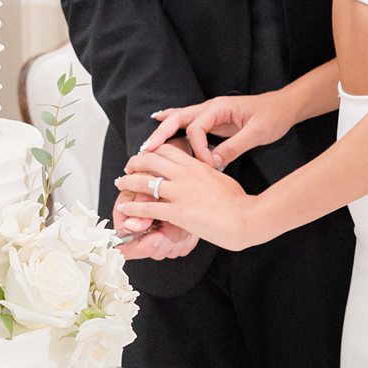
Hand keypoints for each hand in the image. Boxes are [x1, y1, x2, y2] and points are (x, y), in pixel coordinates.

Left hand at [117, 141, 261, 251]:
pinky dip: (133, 208)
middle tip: (127, 168)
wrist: (246, 217)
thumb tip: (204, 171)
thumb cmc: (239, 201)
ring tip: (120, 185)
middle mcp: (185, 175)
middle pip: (150, 160)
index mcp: (196, 165)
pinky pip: (148, 207)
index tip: (146, 157)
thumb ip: (206, 173)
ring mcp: (180, 193)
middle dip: (134, 163)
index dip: (152, 151)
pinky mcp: (177, 212)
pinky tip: (125, 209)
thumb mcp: (220, 178)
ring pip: (144, 181)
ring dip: (128, 182)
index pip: (166, 149)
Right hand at [138, 89, 292, 169]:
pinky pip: (188, 121)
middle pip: (179, 118)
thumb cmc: (273, 116)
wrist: (284, 106)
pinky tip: (159, 122)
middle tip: (147, 150)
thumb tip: (214, 162)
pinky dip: (172, 122)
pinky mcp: (213, 119)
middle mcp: (211, 107)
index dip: (198, 149)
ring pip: (180, 119)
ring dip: (163, 130)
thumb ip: (235, 146)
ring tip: (147, 144)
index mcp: (219, 108)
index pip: (196, 129)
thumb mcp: (258, 133)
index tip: (207, 166)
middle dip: (162, 134)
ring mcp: (211, 112)